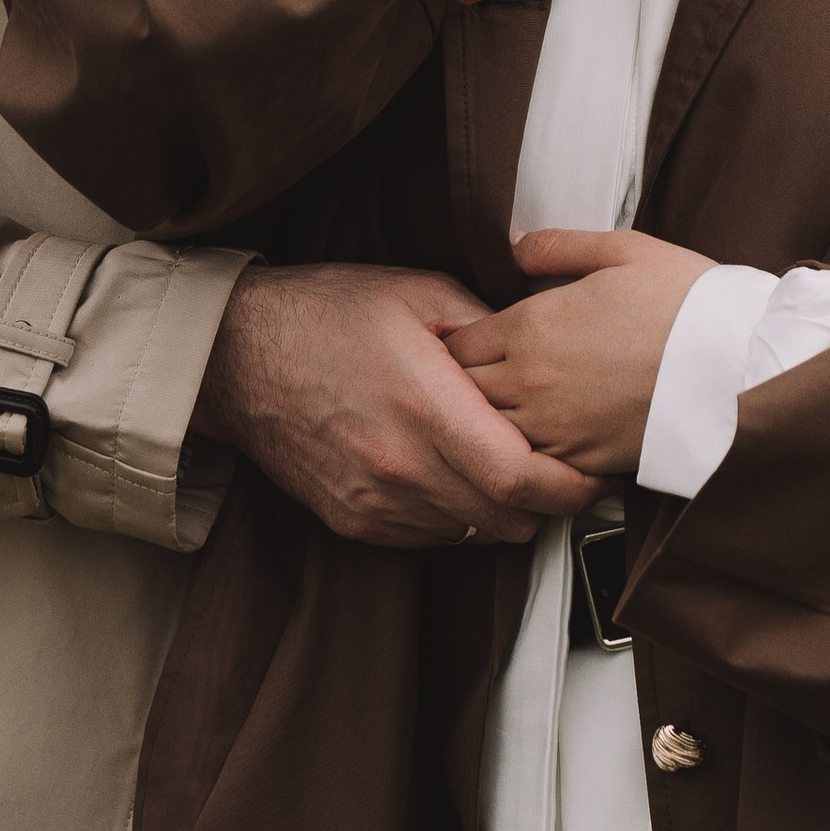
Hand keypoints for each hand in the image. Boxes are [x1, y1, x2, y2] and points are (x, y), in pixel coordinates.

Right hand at [193, 260, 600, 546]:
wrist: (235, 356)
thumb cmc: (327, 313)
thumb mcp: (417, 292)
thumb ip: (488, 326)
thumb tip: (544, 347)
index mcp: (425, 406)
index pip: (522, 479)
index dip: (571, 487)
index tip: (594, 470)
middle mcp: (401, 466)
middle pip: (507, 519)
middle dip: (548, 502)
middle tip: (563, 467)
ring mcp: (375, 501)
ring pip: (474, 534)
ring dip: (501, 509)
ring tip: (506, 465)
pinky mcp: (354, 521)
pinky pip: (431, 538)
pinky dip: (457, 516)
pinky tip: (453, 473)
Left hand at [441, 228, 708, 477]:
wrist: (737, 366)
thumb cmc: (687, 304)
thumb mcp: (625, 251)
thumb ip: (558, 247)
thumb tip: (513, 245)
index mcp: (531, 326)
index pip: (457, 345)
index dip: (455, 342)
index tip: (463, 342)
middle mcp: (530, 381)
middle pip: (461, 392)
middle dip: (460, 384)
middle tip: (469, 378)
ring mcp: (553, 427)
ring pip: (486, 433)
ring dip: (485, 421)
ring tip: (496, 410)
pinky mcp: (581, 461)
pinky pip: (528, 465)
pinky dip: (522, 453)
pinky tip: (537, 438)